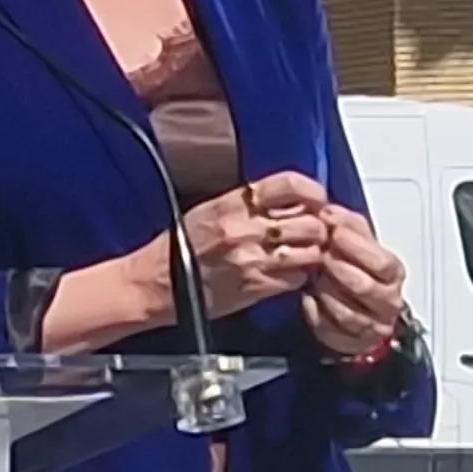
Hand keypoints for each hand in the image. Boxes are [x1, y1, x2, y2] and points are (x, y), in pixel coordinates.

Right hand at [177, 171, 332, 319]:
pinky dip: (300, 278)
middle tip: (313, 235)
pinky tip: (289, 276)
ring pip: (310, 250)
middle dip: (317, 229)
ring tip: (303, 257)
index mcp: (232, 203)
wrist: (154, 284)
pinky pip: (298, 279)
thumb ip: (247, 204)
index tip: (318, 201)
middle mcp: (245, 227)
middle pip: (310, 220)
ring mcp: (253, 258)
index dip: (313, 192)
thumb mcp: (209, 211)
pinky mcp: (256, 287)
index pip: (290, 184)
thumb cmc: (179, 249)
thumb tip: (288, 203)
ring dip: (312, 254)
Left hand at [301, 198, 409, 361]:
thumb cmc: (358, 270)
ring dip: (326, 292)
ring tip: (315, 278)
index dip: (356, 246)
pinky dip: (316, 313)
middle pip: (365, 287)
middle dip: (339, 269)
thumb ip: (348, 225)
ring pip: (348, 311)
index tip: (334, 231)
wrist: (358, 307)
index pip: (381, 262)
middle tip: (321, 255)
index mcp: (393, 273)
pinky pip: (330, 329)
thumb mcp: (358, 242)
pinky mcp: (351, 341)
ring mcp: (372, 325)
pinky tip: (309, 299)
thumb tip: (330, 211)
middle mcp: (388, 301)